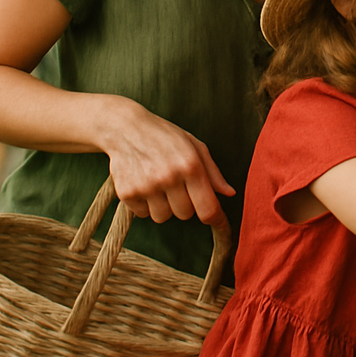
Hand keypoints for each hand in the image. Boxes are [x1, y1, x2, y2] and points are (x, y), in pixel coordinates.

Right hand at [101, 97, 234, 226]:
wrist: (125, 129)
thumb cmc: (166, 137)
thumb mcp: (195, 147)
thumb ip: (213, 173)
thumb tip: (230, 193)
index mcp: (191, 165)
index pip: (208, 208)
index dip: (217, 221)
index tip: (221, 227)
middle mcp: (169, 177)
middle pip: (185, 215)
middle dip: (185, 204)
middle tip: (177, 186)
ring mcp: (146, 186)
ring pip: (163, 217)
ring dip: (164, 207)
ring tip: (159, 185)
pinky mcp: (127, 193)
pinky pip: (143, 215)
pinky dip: (145, 205)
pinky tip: (144, 184)